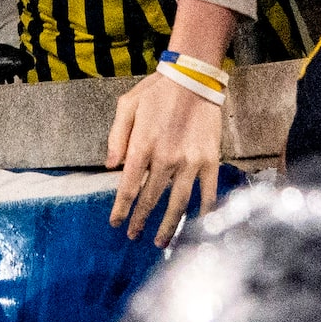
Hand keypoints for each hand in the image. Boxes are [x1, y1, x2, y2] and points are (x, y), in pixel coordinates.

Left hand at [106, 69, 224, 244]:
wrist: (193, 78)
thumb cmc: (157, 91)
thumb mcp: (127, 106)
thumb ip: (116, 137)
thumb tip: (110, 167)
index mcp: (142, 146)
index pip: (128, 187)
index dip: (121, 208)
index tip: (116, 223)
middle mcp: (165, 158)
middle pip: (151, 199)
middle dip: (141, 221)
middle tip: (133, 236)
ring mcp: (190, 162)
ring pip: (178, 203)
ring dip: (169, 226)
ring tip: (161, 243)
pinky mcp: (210, 160)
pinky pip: (208, 192)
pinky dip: (204, 211)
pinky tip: (197, 224)